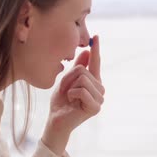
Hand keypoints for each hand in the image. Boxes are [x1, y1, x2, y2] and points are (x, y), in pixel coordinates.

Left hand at [42, 35, 104, 155]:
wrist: (56, 120)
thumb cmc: (60, 102)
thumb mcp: (67, 80)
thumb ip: (77, 67)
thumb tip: (86, 50)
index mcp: (93, 82)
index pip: (95, 63)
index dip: (96, 49)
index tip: (95, 36)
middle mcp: (99, 89)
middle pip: (84, 71)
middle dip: (70, 79)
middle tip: (67, 91)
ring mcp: (99, 99)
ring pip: (83, 79)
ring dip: (70, 87)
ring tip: (70, 97)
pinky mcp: (95, 108)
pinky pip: (82, 91)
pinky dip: (72, 94)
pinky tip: (71, 102)